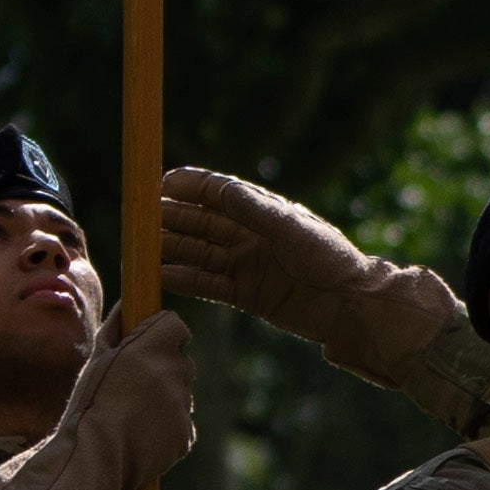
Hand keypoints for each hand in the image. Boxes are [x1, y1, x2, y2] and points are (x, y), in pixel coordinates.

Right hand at [0, 313, 205, 489]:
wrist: (92, 458)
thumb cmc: (86, 404)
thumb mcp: (95, 360)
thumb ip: (115, 329)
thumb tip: (126, 304)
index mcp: (154, 346)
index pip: (175, 324)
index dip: (159, 333)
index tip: (143, 345)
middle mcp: (175, 372)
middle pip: (180, 359)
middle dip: (162, 366)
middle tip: (132, 384)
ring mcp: (183, 405)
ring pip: (181, 392)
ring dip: (163, 397)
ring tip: (129, 414)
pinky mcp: (186, 435)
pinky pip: (180, 423)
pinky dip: (166, 426)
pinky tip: (138, 434)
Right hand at [158, 166, 456, 378]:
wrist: (350, 305)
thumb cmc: (327, 257)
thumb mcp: (290, 227)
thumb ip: (252, 209)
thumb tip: (217, 187)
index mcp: (262, 211)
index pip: (216, 192)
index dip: (188, 186)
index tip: (158, 184)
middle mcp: (249, 235)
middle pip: (200, 223)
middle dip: (170, 219)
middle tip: (139, 220)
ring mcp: (245, 264)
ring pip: (198, 253)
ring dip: (171, 250)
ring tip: (141, 250)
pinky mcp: (245, 294)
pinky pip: (206, 284)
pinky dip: (183, 279)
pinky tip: (159, 276)